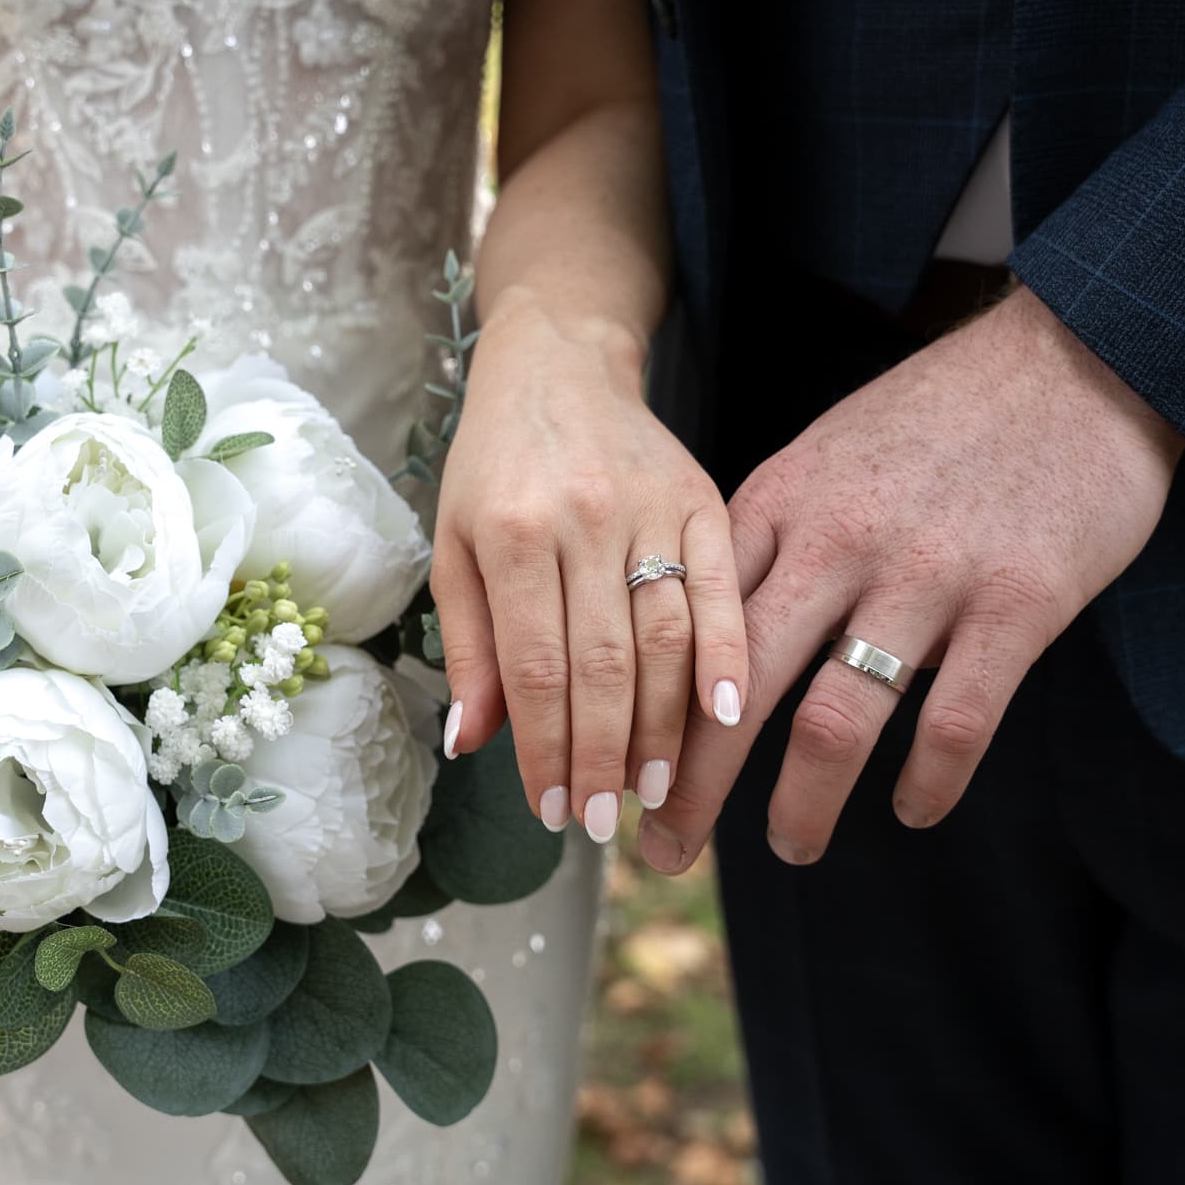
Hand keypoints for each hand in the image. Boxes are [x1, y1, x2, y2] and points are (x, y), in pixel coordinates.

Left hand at [432, 289, 746, 852]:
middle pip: (604, 665)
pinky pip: (723, 590)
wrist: (560, 363)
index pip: (535, 668)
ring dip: (666, 728)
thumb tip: (472, 745)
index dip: (546, 749)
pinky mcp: (706, 498)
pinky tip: (730, 719)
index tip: (554, 810)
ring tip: (660, 794)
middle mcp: (583, 519)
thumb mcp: (454, 545)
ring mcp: (651, 508)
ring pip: (666, 638)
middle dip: (606, 756)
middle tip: (609, 821)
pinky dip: (730, 657)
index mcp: (510, 532)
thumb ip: (468, 646)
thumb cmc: (494, 466)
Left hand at [664, 287, 1183, 868]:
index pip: (686, 630)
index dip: (646, 714)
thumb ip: (766, 541)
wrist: (1074, 356)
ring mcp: (928, 576)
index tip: (623, 771)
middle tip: (661, 849)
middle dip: (689, 786)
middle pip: (735, 690)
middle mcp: (838, 544)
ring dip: (801, 805)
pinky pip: (955, 723)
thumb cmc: (935, 419)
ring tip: (787, 848)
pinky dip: (928, 783)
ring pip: (836, 723)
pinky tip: (913, 812)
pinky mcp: (1018, 603)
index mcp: (778, 506)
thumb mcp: (823, 455)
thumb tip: (703, 636)